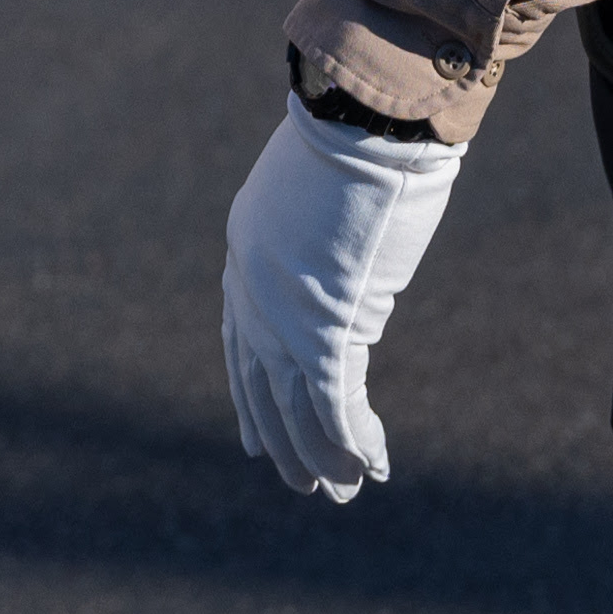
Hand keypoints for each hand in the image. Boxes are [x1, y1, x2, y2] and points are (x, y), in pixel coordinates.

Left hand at [221, 100, 462, 499]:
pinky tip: (373, 467)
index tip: (255, 441)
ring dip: (323, 457)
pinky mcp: (323, 330)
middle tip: (308, 486)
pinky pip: (335, 406)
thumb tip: (344, 289)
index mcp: (244, 257)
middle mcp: (252, 296)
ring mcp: (283, 317)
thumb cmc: (356, 139)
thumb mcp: (321, 194)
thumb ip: (319, 243)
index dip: (251, 400)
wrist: (361, 122)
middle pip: (264, 389)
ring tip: (346, 491)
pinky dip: (355, 442)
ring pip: (297, 409)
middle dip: (287, 443)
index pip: (239, 346)